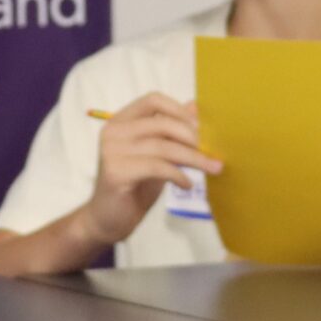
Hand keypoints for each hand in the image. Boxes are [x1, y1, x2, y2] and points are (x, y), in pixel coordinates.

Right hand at [84, 93, 215, 243]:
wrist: (108, 220)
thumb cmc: (134, 187)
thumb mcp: (157, 155)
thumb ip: (170, 132)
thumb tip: (195, 106)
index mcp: (121, 121)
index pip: (153, 100)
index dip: (180, 111)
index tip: (201, 128)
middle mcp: (113, 131)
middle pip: (162, 122)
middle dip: (192, 137)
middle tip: (211, 152)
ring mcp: (112, 151)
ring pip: (163, 146)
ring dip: (193, 158)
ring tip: (211, 168)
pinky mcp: (116, 172)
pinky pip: (157, 167)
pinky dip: (178, 174)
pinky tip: (187, 184)